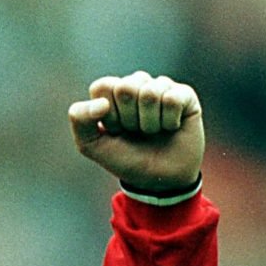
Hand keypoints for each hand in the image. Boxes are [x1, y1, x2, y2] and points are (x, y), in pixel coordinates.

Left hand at [68, 72, 203, 191]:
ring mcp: (161, 87)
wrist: (158, 181)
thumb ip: (80, 120)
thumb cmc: (125, 159)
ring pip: (150, 93)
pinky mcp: (184, 95)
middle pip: (126, 87)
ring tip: (152, 132)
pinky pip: (172, 99)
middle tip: (135, 132)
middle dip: (128, 119)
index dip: (108, 114)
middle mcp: (136, 85)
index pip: (103, 86)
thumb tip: (101, 104)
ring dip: (149, 123)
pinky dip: (169, 121)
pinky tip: (170, 128)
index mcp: (112, 92)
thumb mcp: (92, 145)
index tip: (115, 130)